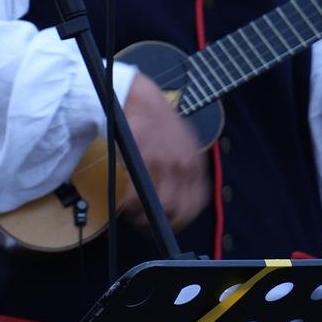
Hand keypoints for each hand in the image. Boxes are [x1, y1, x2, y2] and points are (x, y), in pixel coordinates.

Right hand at [116, 71, 208, 230]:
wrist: (137, 98)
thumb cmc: (155, 121)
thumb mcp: (180, 144)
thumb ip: (182, 168)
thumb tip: (178, 195)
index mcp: (195, 164)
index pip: (196, 204)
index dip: (182, 219)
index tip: (168, 224)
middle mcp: (185, 166)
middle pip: (178, 210)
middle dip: (160, 222)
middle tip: (145, 223)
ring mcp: (166, 164)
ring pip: (159, 206)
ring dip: (143, 216)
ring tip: (132, 214)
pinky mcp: (144, 160)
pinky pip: (138, 194)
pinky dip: (130, 204)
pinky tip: (124, 203)